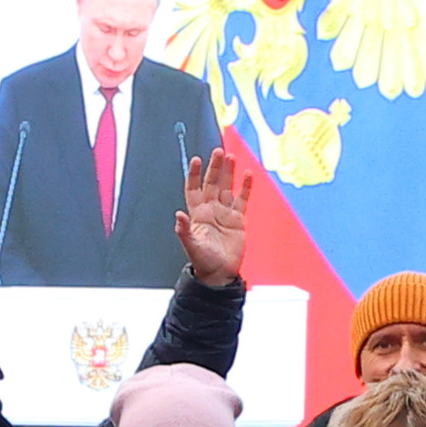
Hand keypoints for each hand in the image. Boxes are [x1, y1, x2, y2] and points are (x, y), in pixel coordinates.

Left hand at [174, 148, 252, 286]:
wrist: (220, 274)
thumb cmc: (203, 262)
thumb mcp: (192, 246)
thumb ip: (184, 230)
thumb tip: (178, 215)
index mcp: (197, 214)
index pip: (194, 189)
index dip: (195, 174)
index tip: (196, 160)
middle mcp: (210, 210)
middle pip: (212, 183)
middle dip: (214, 167)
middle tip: (218, 151)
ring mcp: (224, 214)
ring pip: (227, 188)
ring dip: (228, 173)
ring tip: (231, 157)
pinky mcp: (238, 220)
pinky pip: (242, 200)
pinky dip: (245, 187)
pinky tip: (247, 175)